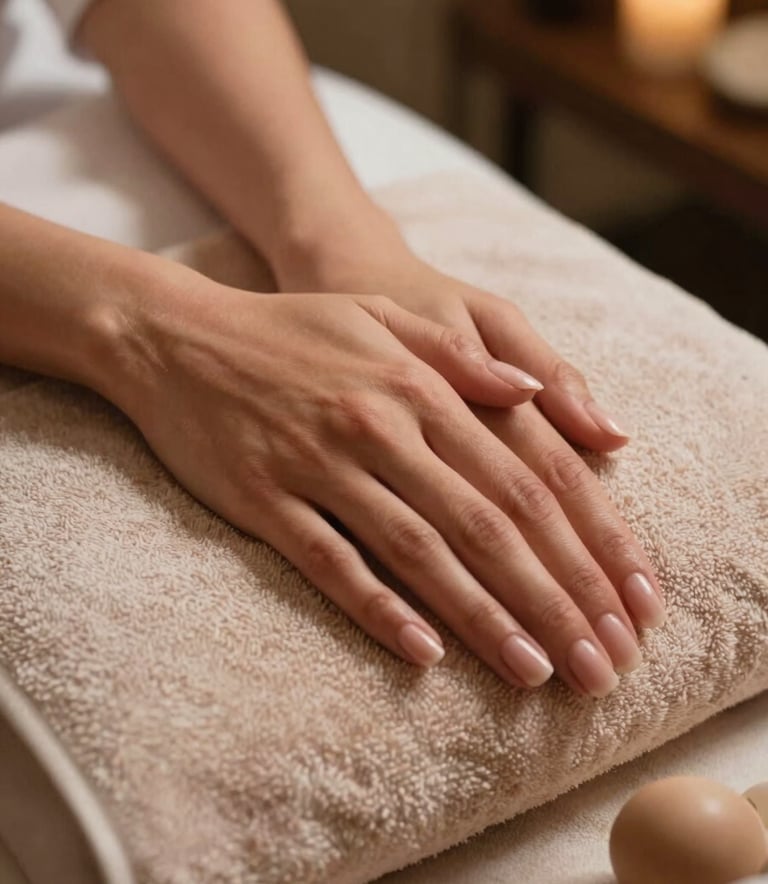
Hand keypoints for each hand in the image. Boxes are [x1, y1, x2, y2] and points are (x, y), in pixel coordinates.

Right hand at [110, 274, 653, 696]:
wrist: (178, 338)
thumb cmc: (292, 329)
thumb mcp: (382, 319)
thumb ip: (462, 358)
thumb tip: (538, 396)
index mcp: (419, 383)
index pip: (524, 473)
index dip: (583, 540)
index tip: (624, 599)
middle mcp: (380, 426)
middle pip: (486, 523)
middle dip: (552, 597)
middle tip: (600, 662)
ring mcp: (321, 466)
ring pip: (420, 553)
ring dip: (482, 617)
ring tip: (534, 671)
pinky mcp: (268, 501)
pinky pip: (332, 564)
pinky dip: (380, 609)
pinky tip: (424, 655)